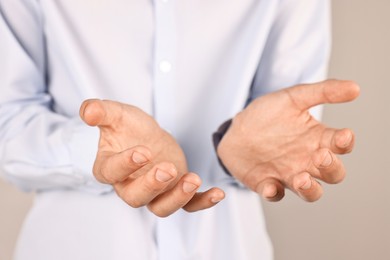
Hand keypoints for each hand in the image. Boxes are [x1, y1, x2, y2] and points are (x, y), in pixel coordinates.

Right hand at [79, 100, 223, 216]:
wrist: (147, 135)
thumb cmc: (129, 128)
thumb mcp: (116, 114)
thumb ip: (101, 111)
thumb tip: (87, 111)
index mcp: (110, 167)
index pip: (111, 173)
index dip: (125, 164)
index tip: (143, 151)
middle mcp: (129, 185)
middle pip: (136, 197)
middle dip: (152, 186)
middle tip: (168, 169)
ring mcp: (153, 192)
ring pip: (161, 207)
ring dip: (177, 197)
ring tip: (192, 179)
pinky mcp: (173, 192)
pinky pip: (187, 205)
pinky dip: (202, 202)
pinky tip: (218, 193)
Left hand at [217, 80, 359, 201]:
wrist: (235, 129)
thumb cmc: (267, 114)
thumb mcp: (292, 98)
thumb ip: (322, 92)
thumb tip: (355, 87)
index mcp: (317, 139)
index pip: (341, 146)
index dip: (345, 143)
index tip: (343, 135)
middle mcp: (308, 161)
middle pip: (333, 174)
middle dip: (331, 168)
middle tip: (320, 155)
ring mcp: (289, 175)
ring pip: (311, 193)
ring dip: (310, 189)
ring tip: (300, 178)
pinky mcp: (268, 185)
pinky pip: (276, 195)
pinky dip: (274, 193)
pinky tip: (270, 186)